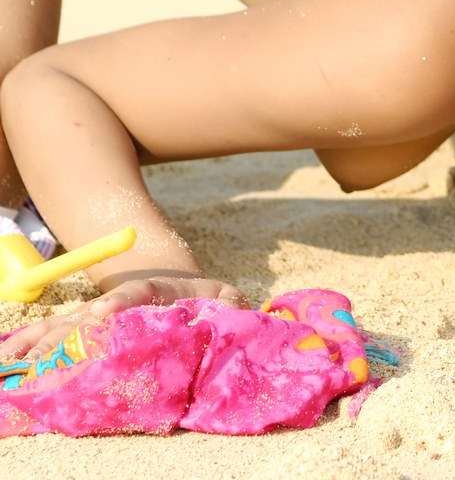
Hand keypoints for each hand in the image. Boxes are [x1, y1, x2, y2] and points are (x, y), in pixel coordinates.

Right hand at [0, 276, 248, 361]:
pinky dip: (29, 346)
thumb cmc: (206, 301)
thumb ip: (231, 302)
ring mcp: (98, 319)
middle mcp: (121, 306)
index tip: (103, 313)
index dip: (121, 300)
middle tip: (51, 354)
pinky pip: (51, 336)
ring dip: (44, 345)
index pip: (139, 292)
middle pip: (91, 316)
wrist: (181, 294)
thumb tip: (232, 311)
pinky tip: (12, 360)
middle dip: (72, 333)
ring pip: (66, 328)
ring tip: (23, 364)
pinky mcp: (85, 333)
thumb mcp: (224, 297)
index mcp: (157, 292)